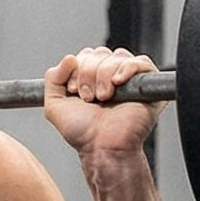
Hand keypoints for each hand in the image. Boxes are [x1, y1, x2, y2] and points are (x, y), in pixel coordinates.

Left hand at [43, 47, 163, 154]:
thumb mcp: (54, 106)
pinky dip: (127, 68)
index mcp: (91, 80)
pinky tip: (117, 83)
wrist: (101, 146)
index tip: (75, 92)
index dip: (78, 70)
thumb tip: (69, 58)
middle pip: (101, 53)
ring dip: (105, 75)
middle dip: (89, 73)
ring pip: (118, 56)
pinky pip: (141, 62)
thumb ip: (52, 78)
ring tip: (104, 98)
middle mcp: (110, 78)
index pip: (86, 55)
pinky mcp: (147, 86)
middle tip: (90, 98)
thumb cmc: (82, 133)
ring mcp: (129, 81)